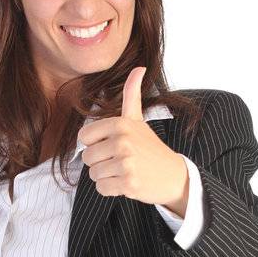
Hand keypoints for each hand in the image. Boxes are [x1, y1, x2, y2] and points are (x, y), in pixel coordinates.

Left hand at [80, 67, 189, 215]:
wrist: (174, 175)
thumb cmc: (150, 147)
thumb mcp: (138, 119)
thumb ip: (132, 94)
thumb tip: (139, 67)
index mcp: (120, 124)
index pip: (83, 138)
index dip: (95, 144)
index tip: (112, 145)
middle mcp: (122, 141)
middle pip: (86, 157)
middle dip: (101, 162)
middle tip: (122, 160)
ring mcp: (126, 162)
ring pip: (93, 174)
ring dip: (106, 176)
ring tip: (125, 170)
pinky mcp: (129, 182)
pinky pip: (102, 188)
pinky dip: (111, 189)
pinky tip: (127, 182)